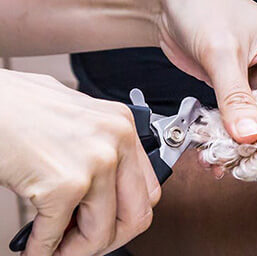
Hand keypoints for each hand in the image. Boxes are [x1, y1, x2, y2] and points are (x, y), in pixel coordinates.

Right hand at [0, 69, 159, 255]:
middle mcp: (116, 141)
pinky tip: (32, 248)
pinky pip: (56, 236)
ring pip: (102, 233)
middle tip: (82, 245)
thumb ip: (98, 149)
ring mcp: (95, 163)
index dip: (127, 217)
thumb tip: (102, 191)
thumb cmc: (17, 107)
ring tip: (56, 249)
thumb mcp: (76, 121)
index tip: (107, 226)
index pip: (148, 189)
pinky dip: (42, 250)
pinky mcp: (64, 184)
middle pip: (136, 215)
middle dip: (108, 240)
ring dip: (76, 249)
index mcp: (123, 126)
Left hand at [146, 0, 256, 167]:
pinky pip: (240, 119)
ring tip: (222, 161)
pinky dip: (227, 136)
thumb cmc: (201, 7)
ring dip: (241, 143)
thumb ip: (235, 96)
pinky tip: (213, 151)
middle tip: (245, 165)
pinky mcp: (240, 89)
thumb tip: (249, 136)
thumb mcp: (220, 52)